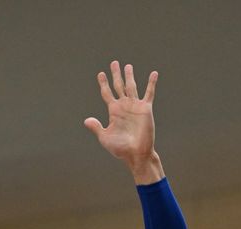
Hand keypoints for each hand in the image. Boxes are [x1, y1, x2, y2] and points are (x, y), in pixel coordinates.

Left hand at [83, 61, 161, 181]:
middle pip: (118, 85)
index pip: (107, 93)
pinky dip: (151, 83)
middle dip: (116, 74)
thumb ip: (97, 128)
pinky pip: (149, 93)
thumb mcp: (105, 138)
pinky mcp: (146, 109)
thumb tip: (86, 121)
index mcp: (113, 111)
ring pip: (132, 86)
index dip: (103, 83)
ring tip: (128, 66)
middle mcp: (124, 106)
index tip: (101, 74)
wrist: (136, 153)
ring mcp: (135, 106)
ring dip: (130, 76)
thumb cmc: (120, 148)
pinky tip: (154, 73)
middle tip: (114, 63)